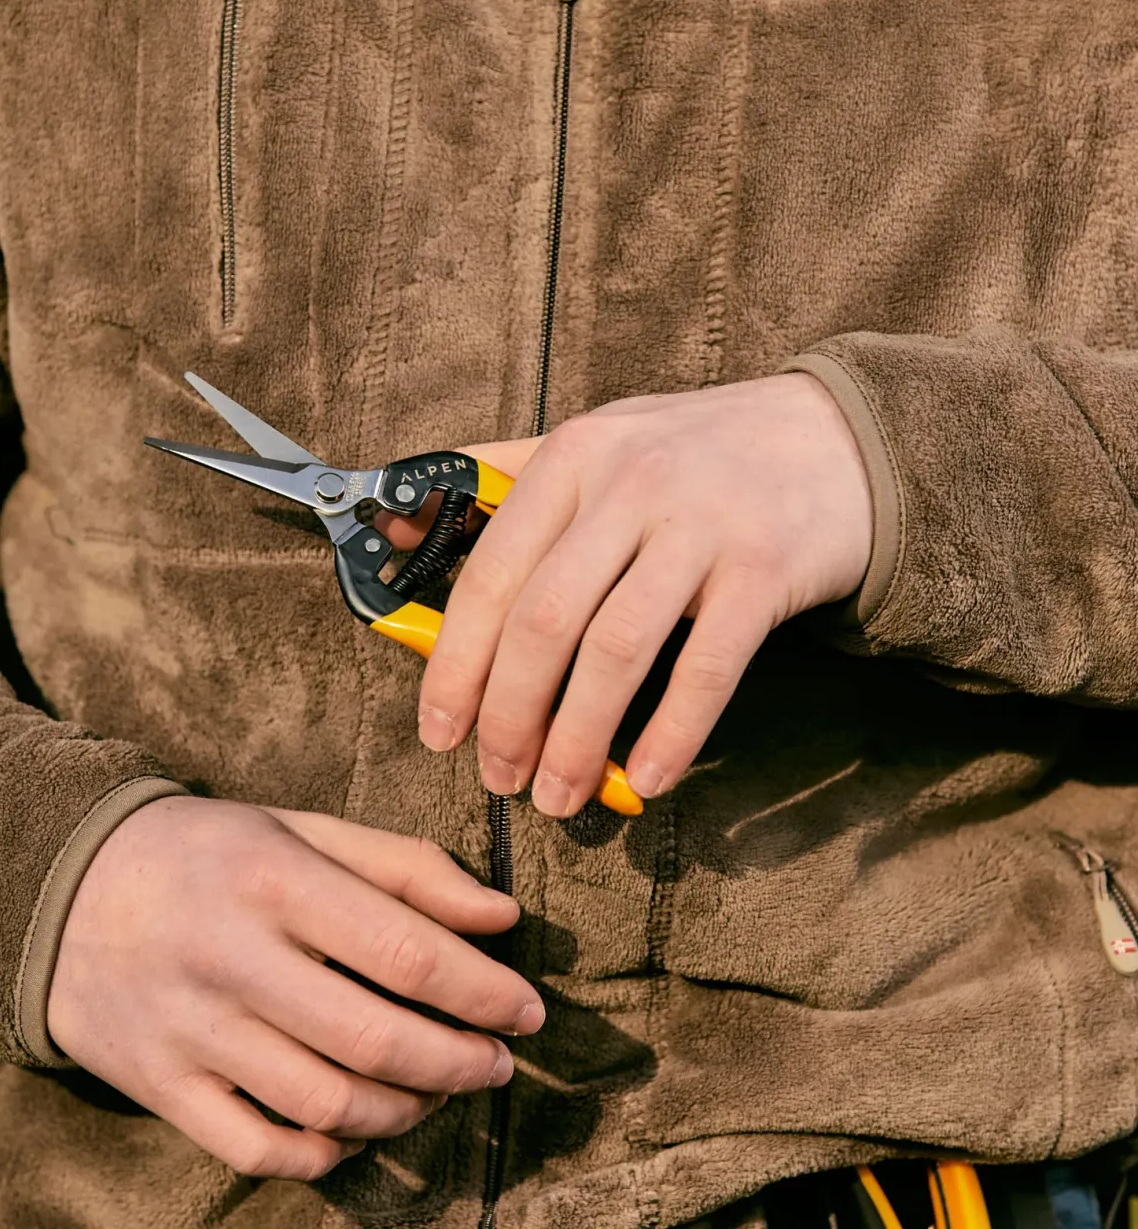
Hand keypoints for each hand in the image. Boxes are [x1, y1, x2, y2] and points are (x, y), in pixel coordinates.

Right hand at [48, 796, 542, 1179]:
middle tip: (497, 1062)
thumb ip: (404, 867)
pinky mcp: (159, 1087)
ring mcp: (190, 1032)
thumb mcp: (302, 831)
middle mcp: (232, 959)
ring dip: (406, 1111)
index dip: (484, 991)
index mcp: (275, 881)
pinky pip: (258, 1150)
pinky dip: (324, 1154)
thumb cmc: (211, 853)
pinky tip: (358, 1129)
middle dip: (459, 1063)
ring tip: (438, 1090)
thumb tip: (501, 916)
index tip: (528, 1010)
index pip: (405, 952)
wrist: (63, 888)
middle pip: (375, 1042)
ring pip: (325, 1106)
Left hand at [409, 373, 871, 813]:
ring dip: (577, 740)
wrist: (835, 438)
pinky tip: (648, 779)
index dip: (455, 663)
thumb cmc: (695, 453)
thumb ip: (501, 480)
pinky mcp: (763, 569)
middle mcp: (629, 484)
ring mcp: (700, 525)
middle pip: (543, 622)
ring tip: (557, 793)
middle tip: (497, 775)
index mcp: (573, 457)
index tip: (438, 730)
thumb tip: (395, 523)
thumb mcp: (597, 442)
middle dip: (508, 715)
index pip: (491, 574)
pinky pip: (706, 669)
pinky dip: (670, 735)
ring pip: (615, 653)